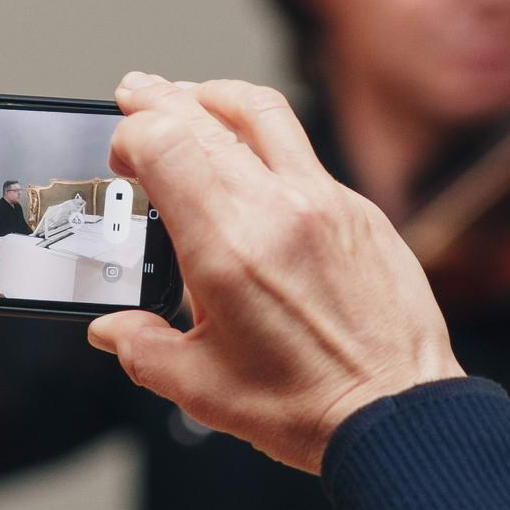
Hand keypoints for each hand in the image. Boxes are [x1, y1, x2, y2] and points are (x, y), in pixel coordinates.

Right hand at [84, 75, 460, 471]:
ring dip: (214, 97)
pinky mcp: (360, 212)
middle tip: (135, 95)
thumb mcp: (200, 386)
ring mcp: (326, 202)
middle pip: (205, 115)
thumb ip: (142, 348)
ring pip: (262, 113)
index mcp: (227, 249)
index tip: (119, 155)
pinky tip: (250, 159)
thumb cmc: (308, 407)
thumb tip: (113, 328)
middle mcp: (278, 210)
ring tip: (190, 99)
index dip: (129, 133)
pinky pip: (304, 151)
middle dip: (159, 100)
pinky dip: (265, 139)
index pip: (164, 141)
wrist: (396, 415)